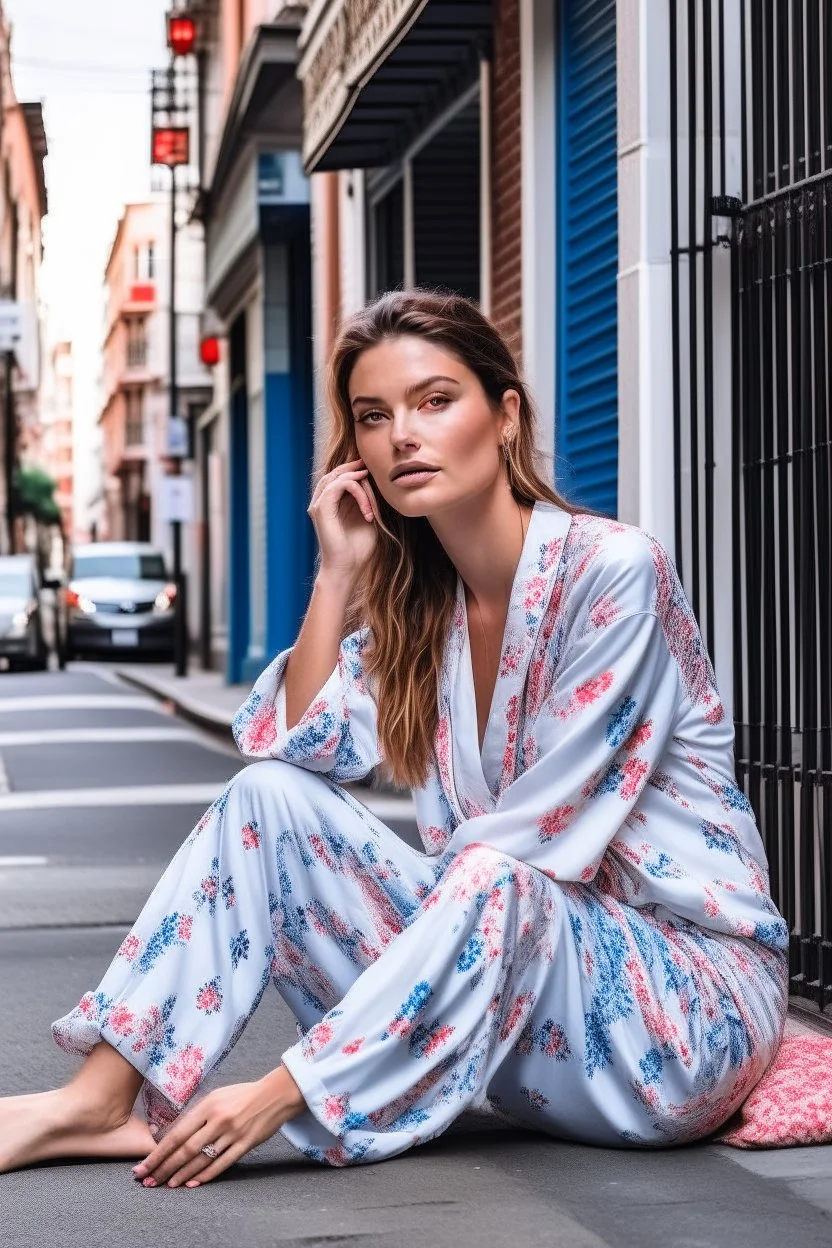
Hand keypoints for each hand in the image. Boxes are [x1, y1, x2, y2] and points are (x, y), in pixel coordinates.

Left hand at [132, 1067, 305, 1188]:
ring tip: (167, 1185)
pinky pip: (222, 1164)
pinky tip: (193, 1183)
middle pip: (185, 1150)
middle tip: (149, 1181)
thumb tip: (174, 1133)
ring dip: (182, 1175)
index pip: (178, 1133)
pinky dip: (205, 1176)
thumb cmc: (243, 1094)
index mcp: (208, 1105)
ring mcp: (232, 1134)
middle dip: (164, 1167)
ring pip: (201, 1160)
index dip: (159, 1152)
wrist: (275, 1094)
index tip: (144, 1165)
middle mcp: (218, 1120)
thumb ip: (198, 1114)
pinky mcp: (245, 1144)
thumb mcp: (217, 1096)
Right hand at [308, 458, 379, 582]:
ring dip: (360, 483)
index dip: (356, 470)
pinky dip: (357, 492)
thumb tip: (375, 481)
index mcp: (331, 503)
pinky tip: (368, 511)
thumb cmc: (358, 549)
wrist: (347, 569)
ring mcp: (319, 504)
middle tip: (373, 472)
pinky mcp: (321, 509)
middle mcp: (322, 501)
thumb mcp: (368, 518)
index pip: (340, 476)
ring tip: (373, 500)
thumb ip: (368, 500)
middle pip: (337, 472)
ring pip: (338, 477)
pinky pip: (339, 486)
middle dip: (356, 469)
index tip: (376, 477)